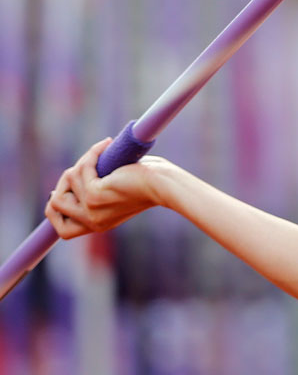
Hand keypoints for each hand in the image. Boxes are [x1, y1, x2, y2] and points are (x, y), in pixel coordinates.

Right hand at [44, 138, 170, 238]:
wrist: (166, 184)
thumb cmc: (150, 182)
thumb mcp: (116, 192)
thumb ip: (95, 191)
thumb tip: (72, 176)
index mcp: (98, 225)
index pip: (64, 230)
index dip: (54, 212)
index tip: (56, 193)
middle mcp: (92, 222)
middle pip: (54, 206)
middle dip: (64, 181)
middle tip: (85, 165)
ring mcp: (92, 210)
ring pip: (66, 183)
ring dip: (82, 162)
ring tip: (103, 151)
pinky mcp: (95, 195)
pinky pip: (81, 170)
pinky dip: (92, 153)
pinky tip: (107, 144)